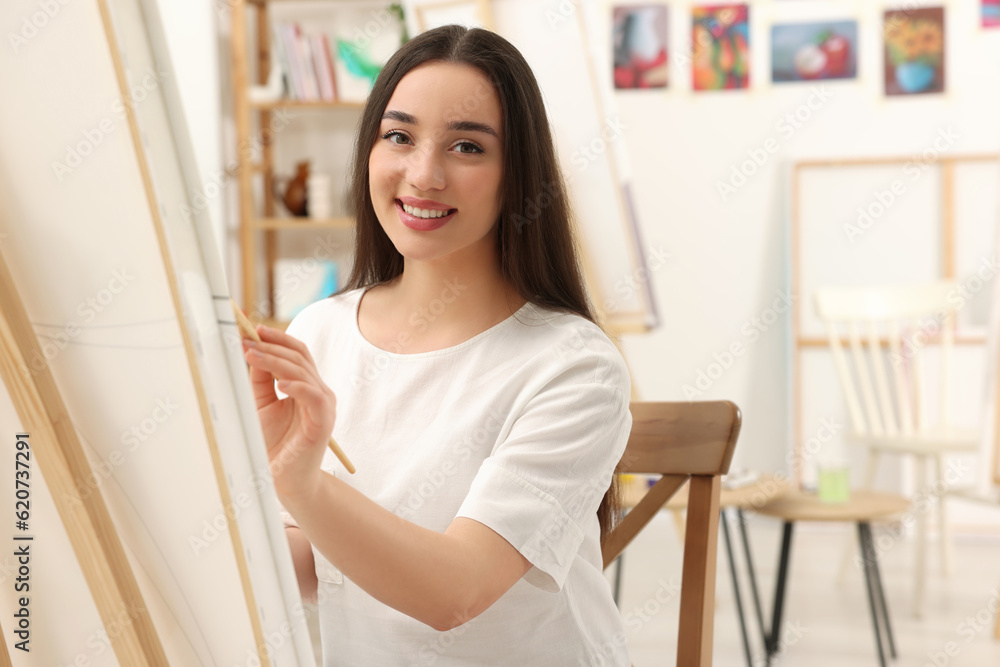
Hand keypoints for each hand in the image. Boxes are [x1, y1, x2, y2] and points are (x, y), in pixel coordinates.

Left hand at [242, 325, 335, 499]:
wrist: (284, 480)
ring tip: (252, 355)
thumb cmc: (275, 445)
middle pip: (300, 357)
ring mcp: (324, 406)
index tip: (253, 328)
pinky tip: (280, 384)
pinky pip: (314, 397)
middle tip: (246, 340)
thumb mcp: (262, 405)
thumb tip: (251, 350)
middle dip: (271, 346)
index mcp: (308, 386)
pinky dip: (297, 387)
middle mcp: (319, 392)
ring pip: (304, 372)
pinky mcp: (323, 422)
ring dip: (276, 361)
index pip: (297, 353)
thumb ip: (260, 379)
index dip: (277, 338)